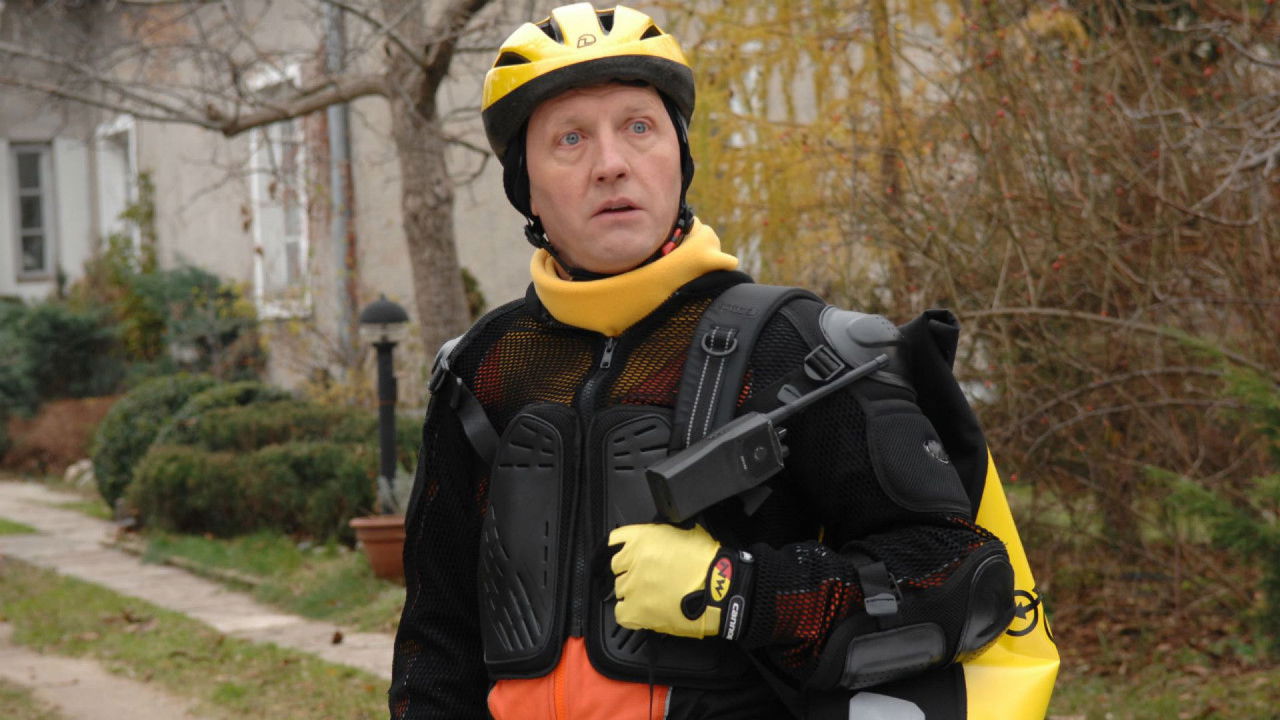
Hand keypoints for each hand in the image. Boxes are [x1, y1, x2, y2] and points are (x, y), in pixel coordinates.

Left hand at [608, 523, 751, 639]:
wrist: (720, 590)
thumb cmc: (709, 563)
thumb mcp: (685, 533)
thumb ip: (662, 537)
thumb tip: (658, 543)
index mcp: (643, 538)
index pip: (616, 540)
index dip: (626, 550)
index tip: (629, 556)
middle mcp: (633, 561)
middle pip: (618, 567)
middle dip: (632, 571)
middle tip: (650, 577)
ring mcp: (633, 587)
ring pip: (620, 589)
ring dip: (633, 591)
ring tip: (653, 595)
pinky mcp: (637, 611)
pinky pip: (621, 613)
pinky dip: (629, 613)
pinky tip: (643, 611)